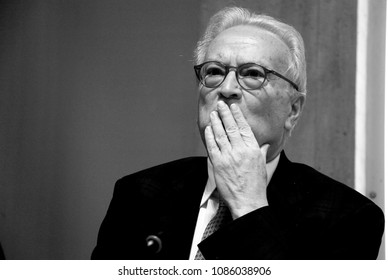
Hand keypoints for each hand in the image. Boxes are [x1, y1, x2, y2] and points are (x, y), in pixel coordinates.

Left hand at [205, 101, 269, 218]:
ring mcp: (228, 157)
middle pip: (231, 128)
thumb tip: (265, 144)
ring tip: (213, 114)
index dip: (237, 115)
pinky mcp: (218, 164)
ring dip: (216, 122)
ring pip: (220, 135)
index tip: (233, 107)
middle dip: (225, 114)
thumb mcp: (262, 165)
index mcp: (253, 149)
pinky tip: (208, 129)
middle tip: (221, 105)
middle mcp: (240, 150)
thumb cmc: (256, 184)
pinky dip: (209, 136)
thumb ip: (261, 151)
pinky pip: (212, 146)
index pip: (244, 127)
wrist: (248, 200)